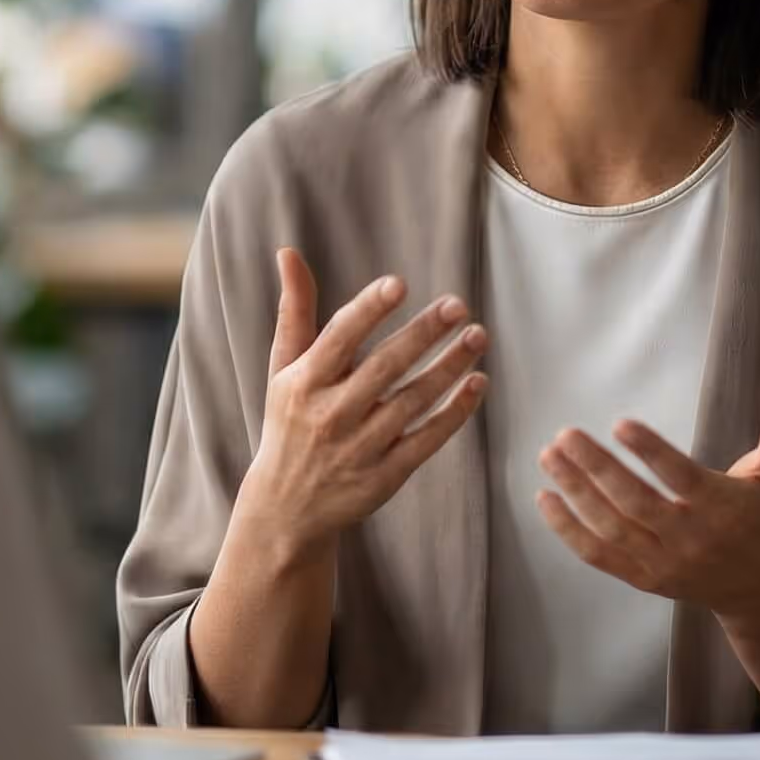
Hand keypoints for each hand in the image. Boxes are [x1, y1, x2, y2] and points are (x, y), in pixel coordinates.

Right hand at [235, 248, 487, 562]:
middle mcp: (331, 414)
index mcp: (304, 382)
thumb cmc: (289, 422)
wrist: (286, 507)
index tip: (399, 284)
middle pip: (385, 367)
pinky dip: (455, 412)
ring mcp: (360, 447)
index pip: (340, 339)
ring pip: (413, 401)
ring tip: (477, 336)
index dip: (369, 310)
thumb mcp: (283, 368)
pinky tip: (477, 383)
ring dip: (449, 367)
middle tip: (457, 306)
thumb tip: (288, 252)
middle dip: (423, 334)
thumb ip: (295, 311)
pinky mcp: (386, 476)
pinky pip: (428, 439)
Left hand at [535, 391, 759, 619]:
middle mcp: (689, 538)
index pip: (680, 478)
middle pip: (634, 503)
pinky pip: (598, 556)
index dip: (651, 452)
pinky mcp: (643, 578)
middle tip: (565, 434)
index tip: (620, 423)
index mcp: (720, 507)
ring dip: (575, 492)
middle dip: (596, 468)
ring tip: (550, 455)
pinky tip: (544, 497)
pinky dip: (567, 530)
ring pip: (610, 528)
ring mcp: (662, 563)